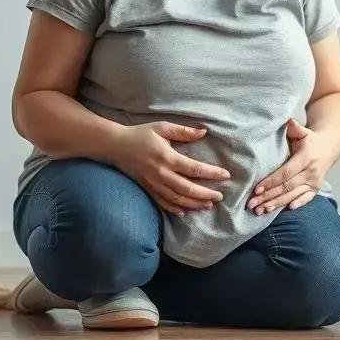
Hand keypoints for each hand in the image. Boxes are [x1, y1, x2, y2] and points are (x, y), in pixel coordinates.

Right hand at [109, 122, 229, 215]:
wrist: (115, 145)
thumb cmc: (140, 134)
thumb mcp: (162, 127)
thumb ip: (184, 131)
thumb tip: (204, 132)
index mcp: (167, 157)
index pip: (194, 168)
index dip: (212, 173)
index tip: (225, 175)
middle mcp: (161, 173)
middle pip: (188, 188)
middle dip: (206, 194)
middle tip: (220, 196)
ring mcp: (153, 183)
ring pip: (177, 199)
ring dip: (194, 203)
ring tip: (208, 205)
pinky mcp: (147, 188)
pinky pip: (162, 202)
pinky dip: (174, 209)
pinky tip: (184, 212)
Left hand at [247, 118, 333, 213]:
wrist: (329, 147)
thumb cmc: (310, 139)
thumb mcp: (304, 131)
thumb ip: (295, 127)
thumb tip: (287, 120)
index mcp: (306, 158)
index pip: (286, 173)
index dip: (271, 182)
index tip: (257, 189)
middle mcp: (311, 172)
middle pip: (287, 187)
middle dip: (268, 196)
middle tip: (252, 204)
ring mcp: (314, 182)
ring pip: (293, 195)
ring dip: (276, 204)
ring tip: (260, 211)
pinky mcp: (316, 189)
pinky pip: (305, 199)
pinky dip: (297, 205)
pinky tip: (285, 210)